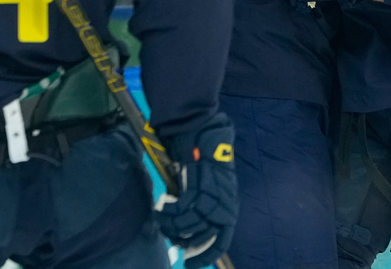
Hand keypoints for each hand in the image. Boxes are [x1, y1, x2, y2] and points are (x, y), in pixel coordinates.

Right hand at [156, 114, 237, 268]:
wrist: (204, 134)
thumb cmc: (205, 161)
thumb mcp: (212, 190)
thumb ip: (204, 208)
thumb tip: (188, 232)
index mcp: (229, 208)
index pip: (222, 242)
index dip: (205, 255)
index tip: (188, 263)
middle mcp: (225, 206)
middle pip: (202, 236)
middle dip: (183, 240)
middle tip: (169, 235)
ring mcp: (213, 197)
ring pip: (189, 225)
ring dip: (172, 225)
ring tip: (162, 219)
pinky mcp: (199, 187)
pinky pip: (181, 210)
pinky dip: (168, 212)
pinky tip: (161, 207)